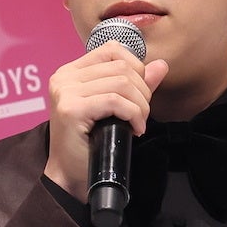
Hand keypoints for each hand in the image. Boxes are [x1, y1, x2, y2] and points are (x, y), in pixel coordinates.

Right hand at [41, 41, 168, 198]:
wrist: (70, 176)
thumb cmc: (89, 144)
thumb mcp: (114, 109)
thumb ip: (136, 84)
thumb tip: (161, 65)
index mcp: (71, 72)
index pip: (112, 50)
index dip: (136, 68)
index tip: (138, 95)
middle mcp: (64, 77)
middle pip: (122, 66)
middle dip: (142, 91)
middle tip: (141, 115)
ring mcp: (65, 92)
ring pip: (122, 83)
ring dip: (140, 105)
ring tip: (138, 123)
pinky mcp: (71, 109)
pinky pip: (115, 101)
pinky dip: (133, 114)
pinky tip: (135, 129)